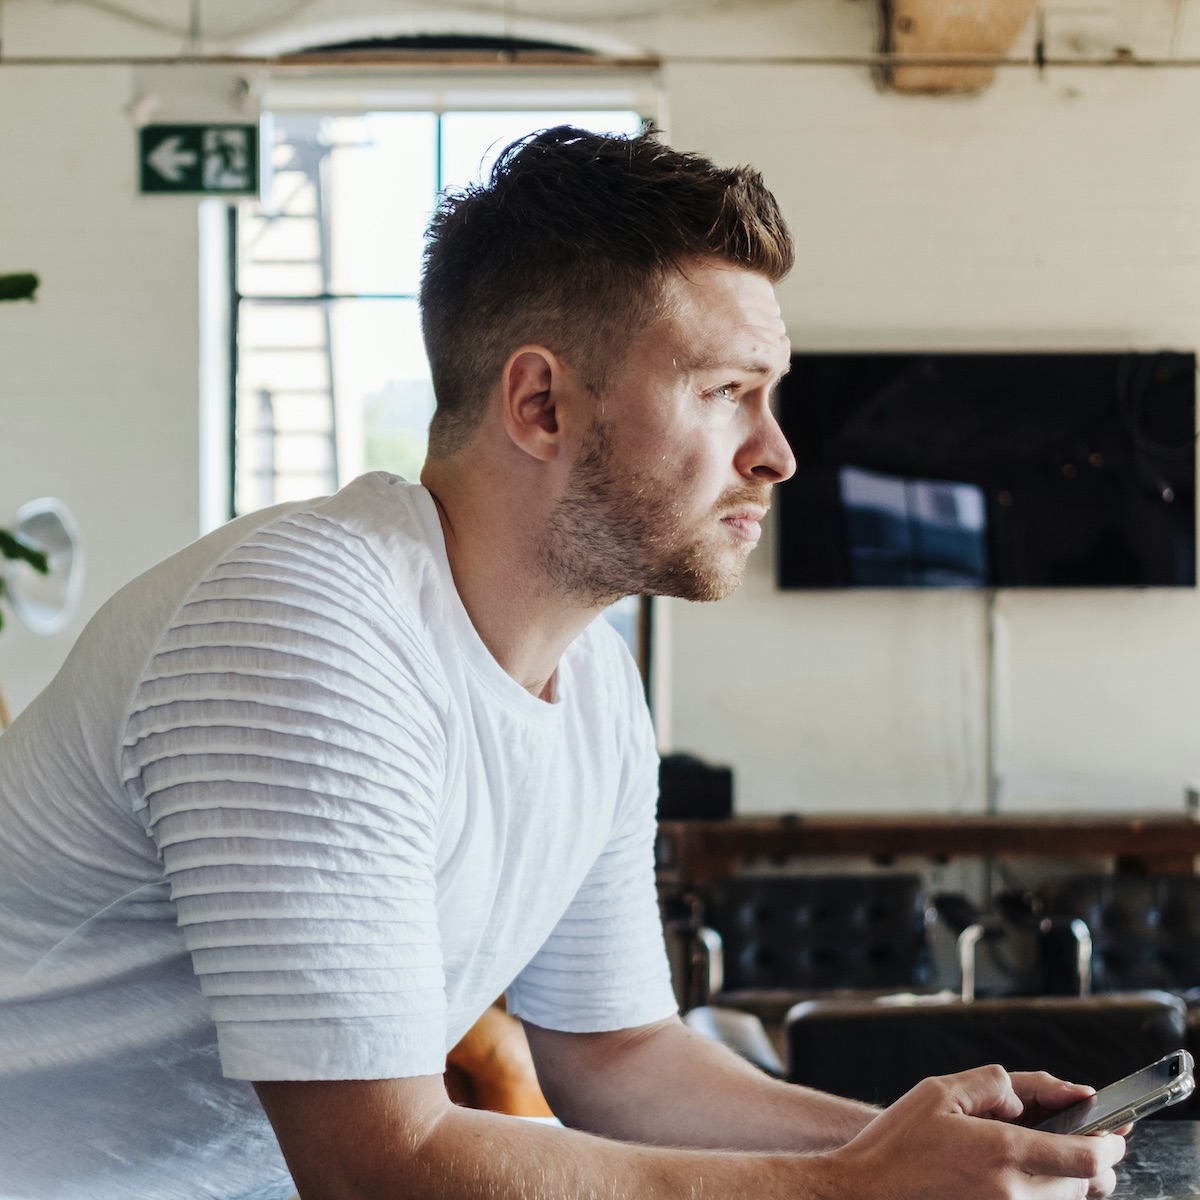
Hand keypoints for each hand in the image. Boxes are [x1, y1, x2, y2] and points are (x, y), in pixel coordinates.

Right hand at [820, 1065, 1125, 1199]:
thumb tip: (1035, 1096)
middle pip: (1084, 1184)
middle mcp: (1013, 1193)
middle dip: (1089, 1161)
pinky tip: (1021, 1180)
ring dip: (1069, 1183)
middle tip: (1080, 1141)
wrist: (863, 1194)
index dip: (1110, 1144)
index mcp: (1001, 1151)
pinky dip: (1043, 1196)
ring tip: (1048, 1159)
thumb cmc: (896, 1144)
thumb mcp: (940, 1091)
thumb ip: (994, 1083)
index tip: (1116, 1134)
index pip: (1085, 1156)